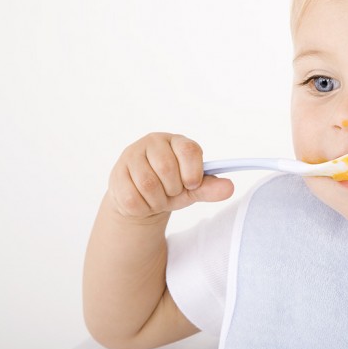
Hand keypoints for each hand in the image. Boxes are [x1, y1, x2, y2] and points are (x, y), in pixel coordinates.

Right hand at [107, 133, 233, 217]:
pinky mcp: (117, 174)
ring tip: (158, 198)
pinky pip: (132, 197)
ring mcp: (132, 156)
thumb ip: (211, 188)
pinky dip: (143, 207)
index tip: (192, 184)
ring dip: (158, 200)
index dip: (193, 172)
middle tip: (171, 192)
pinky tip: (144, 201)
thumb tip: (230, 188)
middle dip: (173, 189)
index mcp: (176, 141)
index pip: (189, 150)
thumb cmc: (171, 188)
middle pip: (167, 168)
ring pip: (148, 184)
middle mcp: (153, 142)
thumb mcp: (193, 189)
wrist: (143, 199)